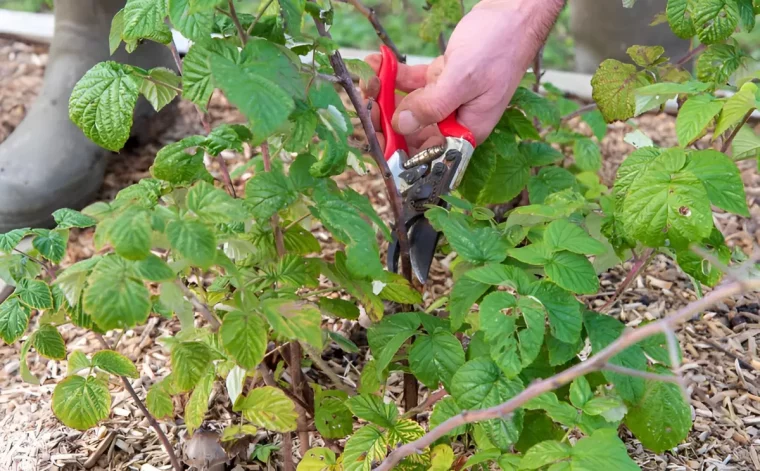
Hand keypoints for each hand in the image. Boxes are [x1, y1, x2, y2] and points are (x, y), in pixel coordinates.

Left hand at [360, 0, 563, 152]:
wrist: (516, 11)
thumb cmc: (500, 46)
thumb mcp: (462, 80)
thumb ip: (432, 106)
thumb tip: (401, 126)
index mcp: (466, 130)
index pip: (426, 151)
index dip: (397, 148)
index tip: (372, 134)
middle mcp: (455, 118)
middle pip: (412, 129)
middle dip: (385, 117)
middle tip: (363, 101)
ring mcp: (447, 98)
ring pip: (408, 104)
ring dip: (385, 93)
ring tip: (368, 77)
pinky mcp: (442, 77)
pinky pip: (412, 82)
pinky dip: (394, 74)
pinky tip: (379, 62)